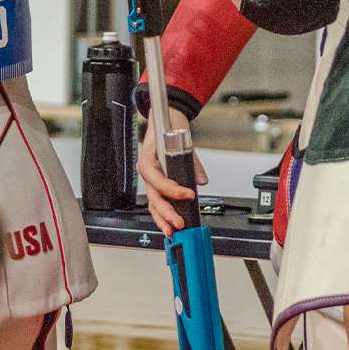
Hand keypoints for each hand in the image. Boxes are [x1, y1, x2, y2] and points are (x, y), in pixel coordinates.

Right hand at [137, 107, 207, 233]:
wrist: (164, 118)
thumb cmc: (168, 126)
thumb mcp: (182, 139)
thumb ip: (193, 162)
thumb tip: (201, 180)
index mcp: (147, 160)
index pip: (157, 180)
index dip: (172, 189)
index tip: (187, 194)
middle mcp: (147, 172)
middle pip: (153, 197)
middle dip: (166, 212)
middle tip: (179, 222)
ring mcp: (150, 180)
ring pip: (153, 203)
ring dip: (163, 219)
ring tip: (173, 231)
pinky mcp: (156, 184)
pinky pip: (157, 202)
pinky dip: (163, 215)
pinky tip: (169, 226)